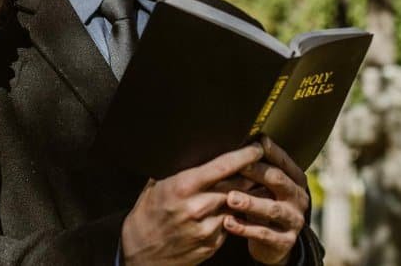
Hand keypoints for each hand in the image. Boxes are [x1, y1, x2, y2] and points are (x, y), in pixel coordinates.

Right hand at [121, 143, 264, 265]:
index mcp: (183, 187)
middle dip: (251, 175)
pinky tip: (231, 211)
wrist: (140, 253)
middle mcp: (198, 207)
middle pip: (237, 185)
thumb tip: (196, 151)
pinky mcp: (212, 245)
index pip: (222, 167)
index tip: (257, 147)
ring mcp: (207, 228)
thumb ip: (178, 171)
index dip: (244, 155)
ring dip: (245, 197)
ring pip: (237, 206)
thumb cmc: (147, 215)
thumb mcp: (156, 186)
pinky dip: (233, 215)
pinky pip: (230, 224)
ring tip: (251, 188)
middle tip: (260, 166)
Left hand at [222, 137, 309, 264]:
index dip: (268, 151)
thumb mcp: (264, 186)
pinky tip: (228, 222)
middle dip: (257, 172)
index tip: (251, 141)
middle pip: (278, 181)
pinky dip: (245, 228)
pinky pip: (264, 234)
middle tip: (238, 167)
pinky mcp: (285, 241)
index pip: (283, 161)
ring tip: (231, 198)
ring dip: (251, 202)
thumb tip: (236, 143)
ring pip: (272, 209)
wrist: (272, 243)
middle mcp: (298, 198)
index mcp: (295, 180)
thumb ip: (256, 168)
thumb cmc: (264, 203)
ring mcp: (294, 220)